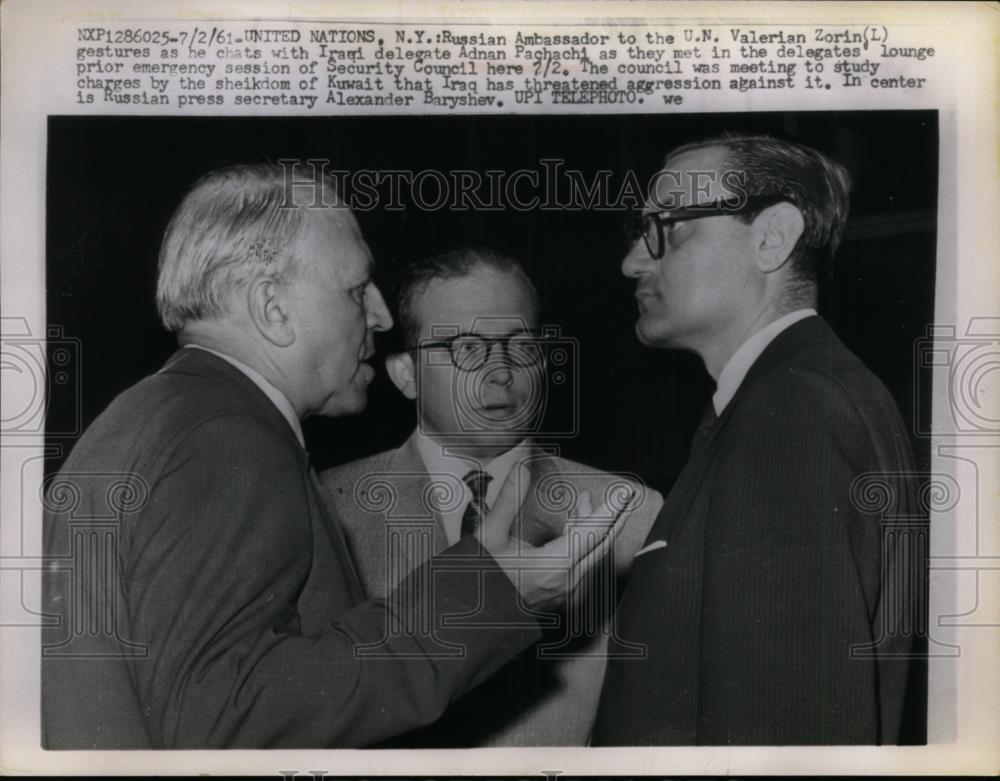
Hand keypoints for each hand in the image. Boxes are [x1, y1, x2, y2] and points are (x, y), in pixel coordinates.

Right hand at [477, 468, 634, 612]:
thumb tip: (522, 468)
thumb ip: (508, 499)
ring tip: (585, 502)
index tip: (625, 492)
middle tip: (624, 495)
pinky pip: (584, 565)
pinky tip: (574, 528)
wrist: (474, 615)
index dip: (611, 508)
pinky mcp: (562, 596)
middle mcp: (569, 580)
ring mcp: (568, 591)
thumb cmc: (481, 578)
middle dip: (613, 516)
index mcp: (556, 564)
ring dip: (594, 527)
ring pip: (593, 554)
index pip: (594, 530)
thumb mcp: (490, 535)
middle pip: (602, 543)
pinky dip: (585, 543)